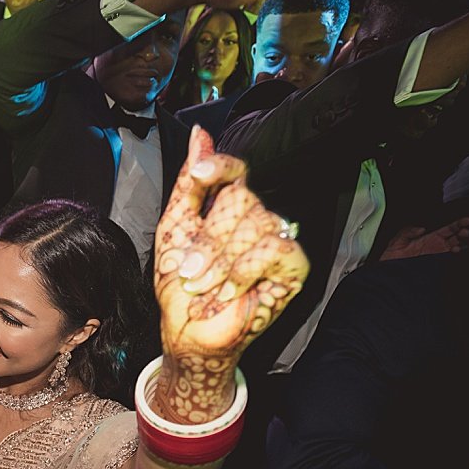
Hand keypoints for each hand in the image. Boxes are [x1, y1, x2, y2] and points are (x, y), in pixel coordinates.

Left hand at [153, 127, 308, 422]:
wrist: (189, 333)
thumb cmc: (180, 287)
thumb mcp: (175, 229)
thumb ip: (189, 185)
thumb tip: (200, 135)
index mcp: (228, 208)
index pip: (236, 170)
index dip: (222, 166)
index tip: (201, 176)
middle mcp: (256, 219)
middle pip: (241, 199)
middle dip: (208, 240)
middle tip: (189, 273)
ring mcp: (277, 241)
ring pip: (257, 224)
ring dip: (221, 262)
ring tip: (204, 288)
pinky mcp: (293, 267)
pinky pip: (276, 248)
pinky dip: (245, 270)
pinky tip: (230, 292)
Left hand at [380, 218, 468, 261]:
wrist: (387, 273)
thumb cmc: (391, 257)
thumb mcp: (397, 240)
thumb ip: (408, 231)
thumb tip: (421, 228)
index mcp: (428, 238)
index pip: (447, 228)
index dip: (458, 224)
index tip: (466, 220)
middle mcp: (435, 246)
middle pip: (455, 236)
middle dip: (463, 231)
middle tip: (466, 229)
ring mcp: (436, 255)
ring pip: (455, 246)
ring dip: (462, 241)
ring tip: (464, 236)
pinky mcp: (434, 264)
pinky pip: (448, 258)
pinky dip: (455, 253)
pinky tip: (456, 248)